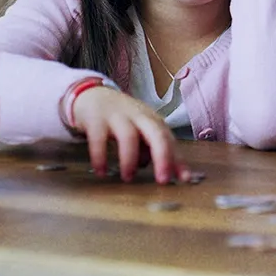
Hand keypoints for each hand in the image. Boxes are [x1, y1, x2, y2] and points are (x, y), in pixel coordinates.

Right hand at [68, 86, 187, 183]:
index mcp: (151, 120)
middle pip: (156, 133)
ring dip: (130, 160)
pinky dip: (100, 157)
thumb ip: (151, 150)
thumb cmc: (120, 117)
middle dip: (163, 157)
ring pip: (128, 136)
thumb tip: (165, 170)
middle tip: (162, 180)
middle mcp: (138, 116)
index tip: (184, 179)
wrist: (91, 95)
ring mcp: (116, 115)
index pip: (169, 139)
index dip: (178, 159)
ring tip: (128, 178)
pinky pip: (99, 139)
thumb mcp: (139, 130)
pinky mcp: (95, 119)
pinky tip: (101, 171)